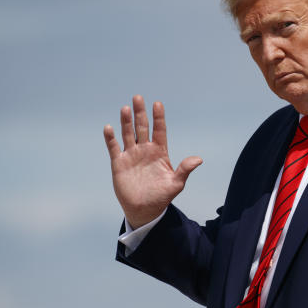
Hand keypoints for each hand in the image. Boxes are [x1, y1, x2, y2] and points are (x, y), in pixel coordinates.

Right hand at [103, 95, 201, 227]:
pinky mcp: (119, 163)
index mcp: (159, 152)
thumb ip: (184, 170)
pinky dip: (111, 138)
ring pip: (127, 134)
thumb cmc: (161, 197)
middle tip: (138, 97)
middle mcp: (145, 150)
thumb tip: (199, 159)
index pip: (159, 130)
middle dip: (140, 113)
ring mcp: (131, 155)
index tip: (157, 104)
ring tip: (125, 109)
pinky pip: (114, 147)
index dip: (158, 118)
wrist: (144, 210)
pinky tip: (109, 128)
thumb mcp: (176, 184)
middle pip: (142, 127)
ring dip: (126, 122)